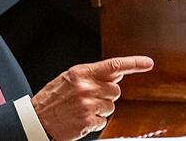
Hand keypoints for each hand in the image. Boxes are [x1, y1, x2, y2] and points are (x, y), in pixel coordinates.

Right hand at [32, 56, 154, 139]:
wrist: (37, 119)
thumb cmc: (53, 99)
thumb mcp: (69, 79)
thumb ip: (93, 75)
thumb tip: (116, 72)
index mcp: (81, 73)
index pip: (113, 65)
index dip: (133, 63)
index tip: (148, 63)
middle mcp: (86, 87)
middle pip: (115, 90)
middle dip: (106, 94)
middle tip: (89, 98)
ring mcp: (88, 105)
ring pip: (111, 106)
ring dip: (100, 109)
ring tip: (82, 109)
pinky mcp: (89, 121)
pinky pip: (103, 121)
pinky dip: (94, 122)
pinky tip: (81, 118)